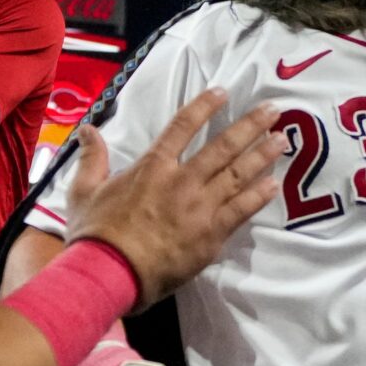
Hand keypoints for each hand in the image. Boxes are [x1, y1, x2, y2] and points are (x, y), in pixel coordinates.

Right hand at [64, 91, 282, 307]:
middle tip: (273, 110)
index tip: (223, 92)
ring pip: (238, 174)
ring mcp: (199, 207)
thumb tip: (87, 130)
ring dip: (262, 155)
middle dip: (250, 125)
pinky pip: (241, 209)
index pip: (183, 126)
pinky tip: (274, 184)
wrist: (110, 272)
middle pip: (222, 146)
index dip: (205, 106)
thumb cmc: (95, 234)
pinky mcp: (211, 234)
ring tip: (282, 140)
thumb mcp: (83, 190)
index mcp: (152, 167)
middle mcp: (181, 180)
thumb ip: (92, 158)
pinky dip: (258, 195)